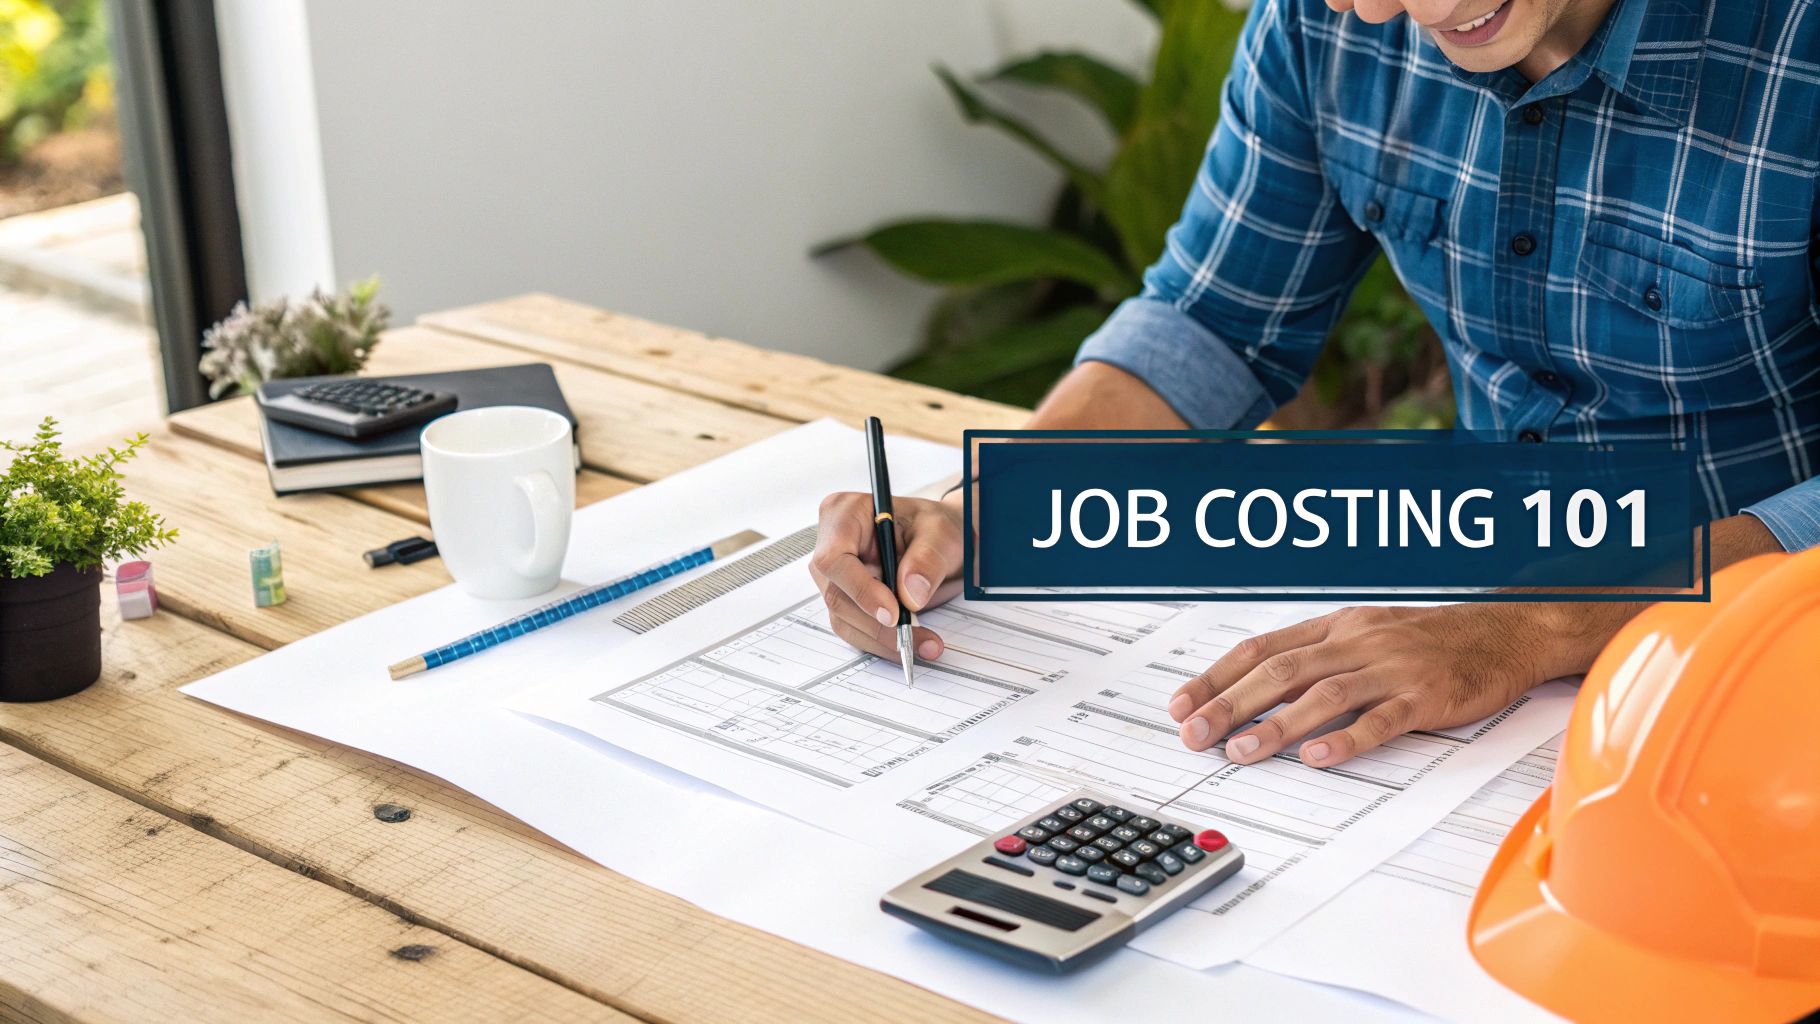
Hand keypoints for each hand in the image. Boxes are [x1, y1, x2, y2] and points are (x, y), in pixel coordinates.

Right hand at [810, 491, 963, 661]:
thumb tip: (911, 594)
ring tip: (924, 644)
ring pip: (844, 618)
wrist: (940, 542)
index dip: (859, 589)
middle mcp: (831, 544)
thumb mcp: (940, 533)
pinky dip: (883, 641)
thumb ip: (927, 559)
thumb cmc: (934, 527)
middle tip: (914, 638)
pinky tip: (912, 643)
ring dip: (883, 639)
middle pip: (837, 594)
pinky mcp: (846, 598)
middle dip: (877, 624)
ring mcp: (836, 575)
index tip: (891, 614)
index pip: (834, 558)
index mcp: (845, 513)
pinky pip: (856, 628)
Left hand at [1167, 603, 1576, 767]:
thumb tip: (1252, 689)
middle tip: (1195, 734)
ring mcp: (1391, 668)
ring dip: (1278, 725)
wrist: (1503, 633)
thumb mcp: (1362, 633)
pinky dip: (1348, 738)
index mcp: (1334, 626)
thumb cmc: (1425, 639)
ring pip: (1324, 694)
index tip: (1182, 704)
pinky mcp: (1426, 697)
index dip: (1217, 677)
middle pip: (1281, 671)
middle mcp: (1356, 642)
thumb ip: (1313, 657)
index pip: (1261, 648)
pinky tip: (1318, 757)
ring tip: (1241, 751)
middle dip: (1230, 704)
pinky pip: (1382, 719)